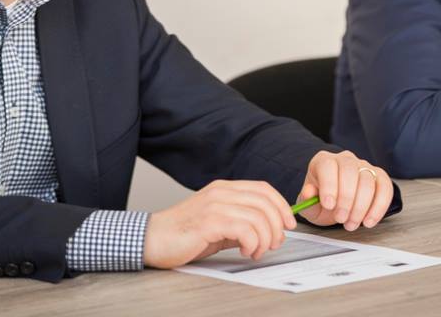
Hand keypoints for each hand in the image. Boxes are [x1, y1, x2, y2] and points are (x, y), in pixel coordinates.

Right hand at [143, 180, 295, 268]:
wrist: (152, 239)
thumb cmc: (183, 234)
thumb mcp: (217, 224)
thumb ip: (240, 222)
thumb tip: (267, 230)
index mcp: (224, 188)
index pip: (263, 189)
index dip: (281, 206)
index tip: (288, 224)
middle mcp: (221, 192)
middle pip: (265, 202)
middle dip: (277, 226)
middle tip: (274, 244)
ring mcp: (215, 205)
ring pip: (258, 217)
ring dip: (265, 239)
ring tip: (256, 252)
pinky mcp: (209, 221)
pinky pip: (245, 229)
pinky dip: (252, 243)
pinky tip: (245, 252)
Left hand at [293, 150, 393, 230]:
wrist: (335, 205)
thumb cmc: (321, 202)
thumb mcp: (308, 204)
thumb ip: (306, 199)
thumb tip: (309, 192)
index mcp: (323, 161)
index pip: (328, 166)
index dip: (329, 185)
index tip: (328, 205)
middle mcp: (344, 159)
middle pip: (350, 172)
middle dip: (346, 199)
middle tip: (340, 219)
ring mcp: (363, 166)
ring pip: (367, 181)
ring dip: (361, 207)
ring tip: (352, 223)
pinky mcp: (379, 176)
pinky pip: (385, 188)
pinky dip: (379, 207)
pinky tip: (369, 220)